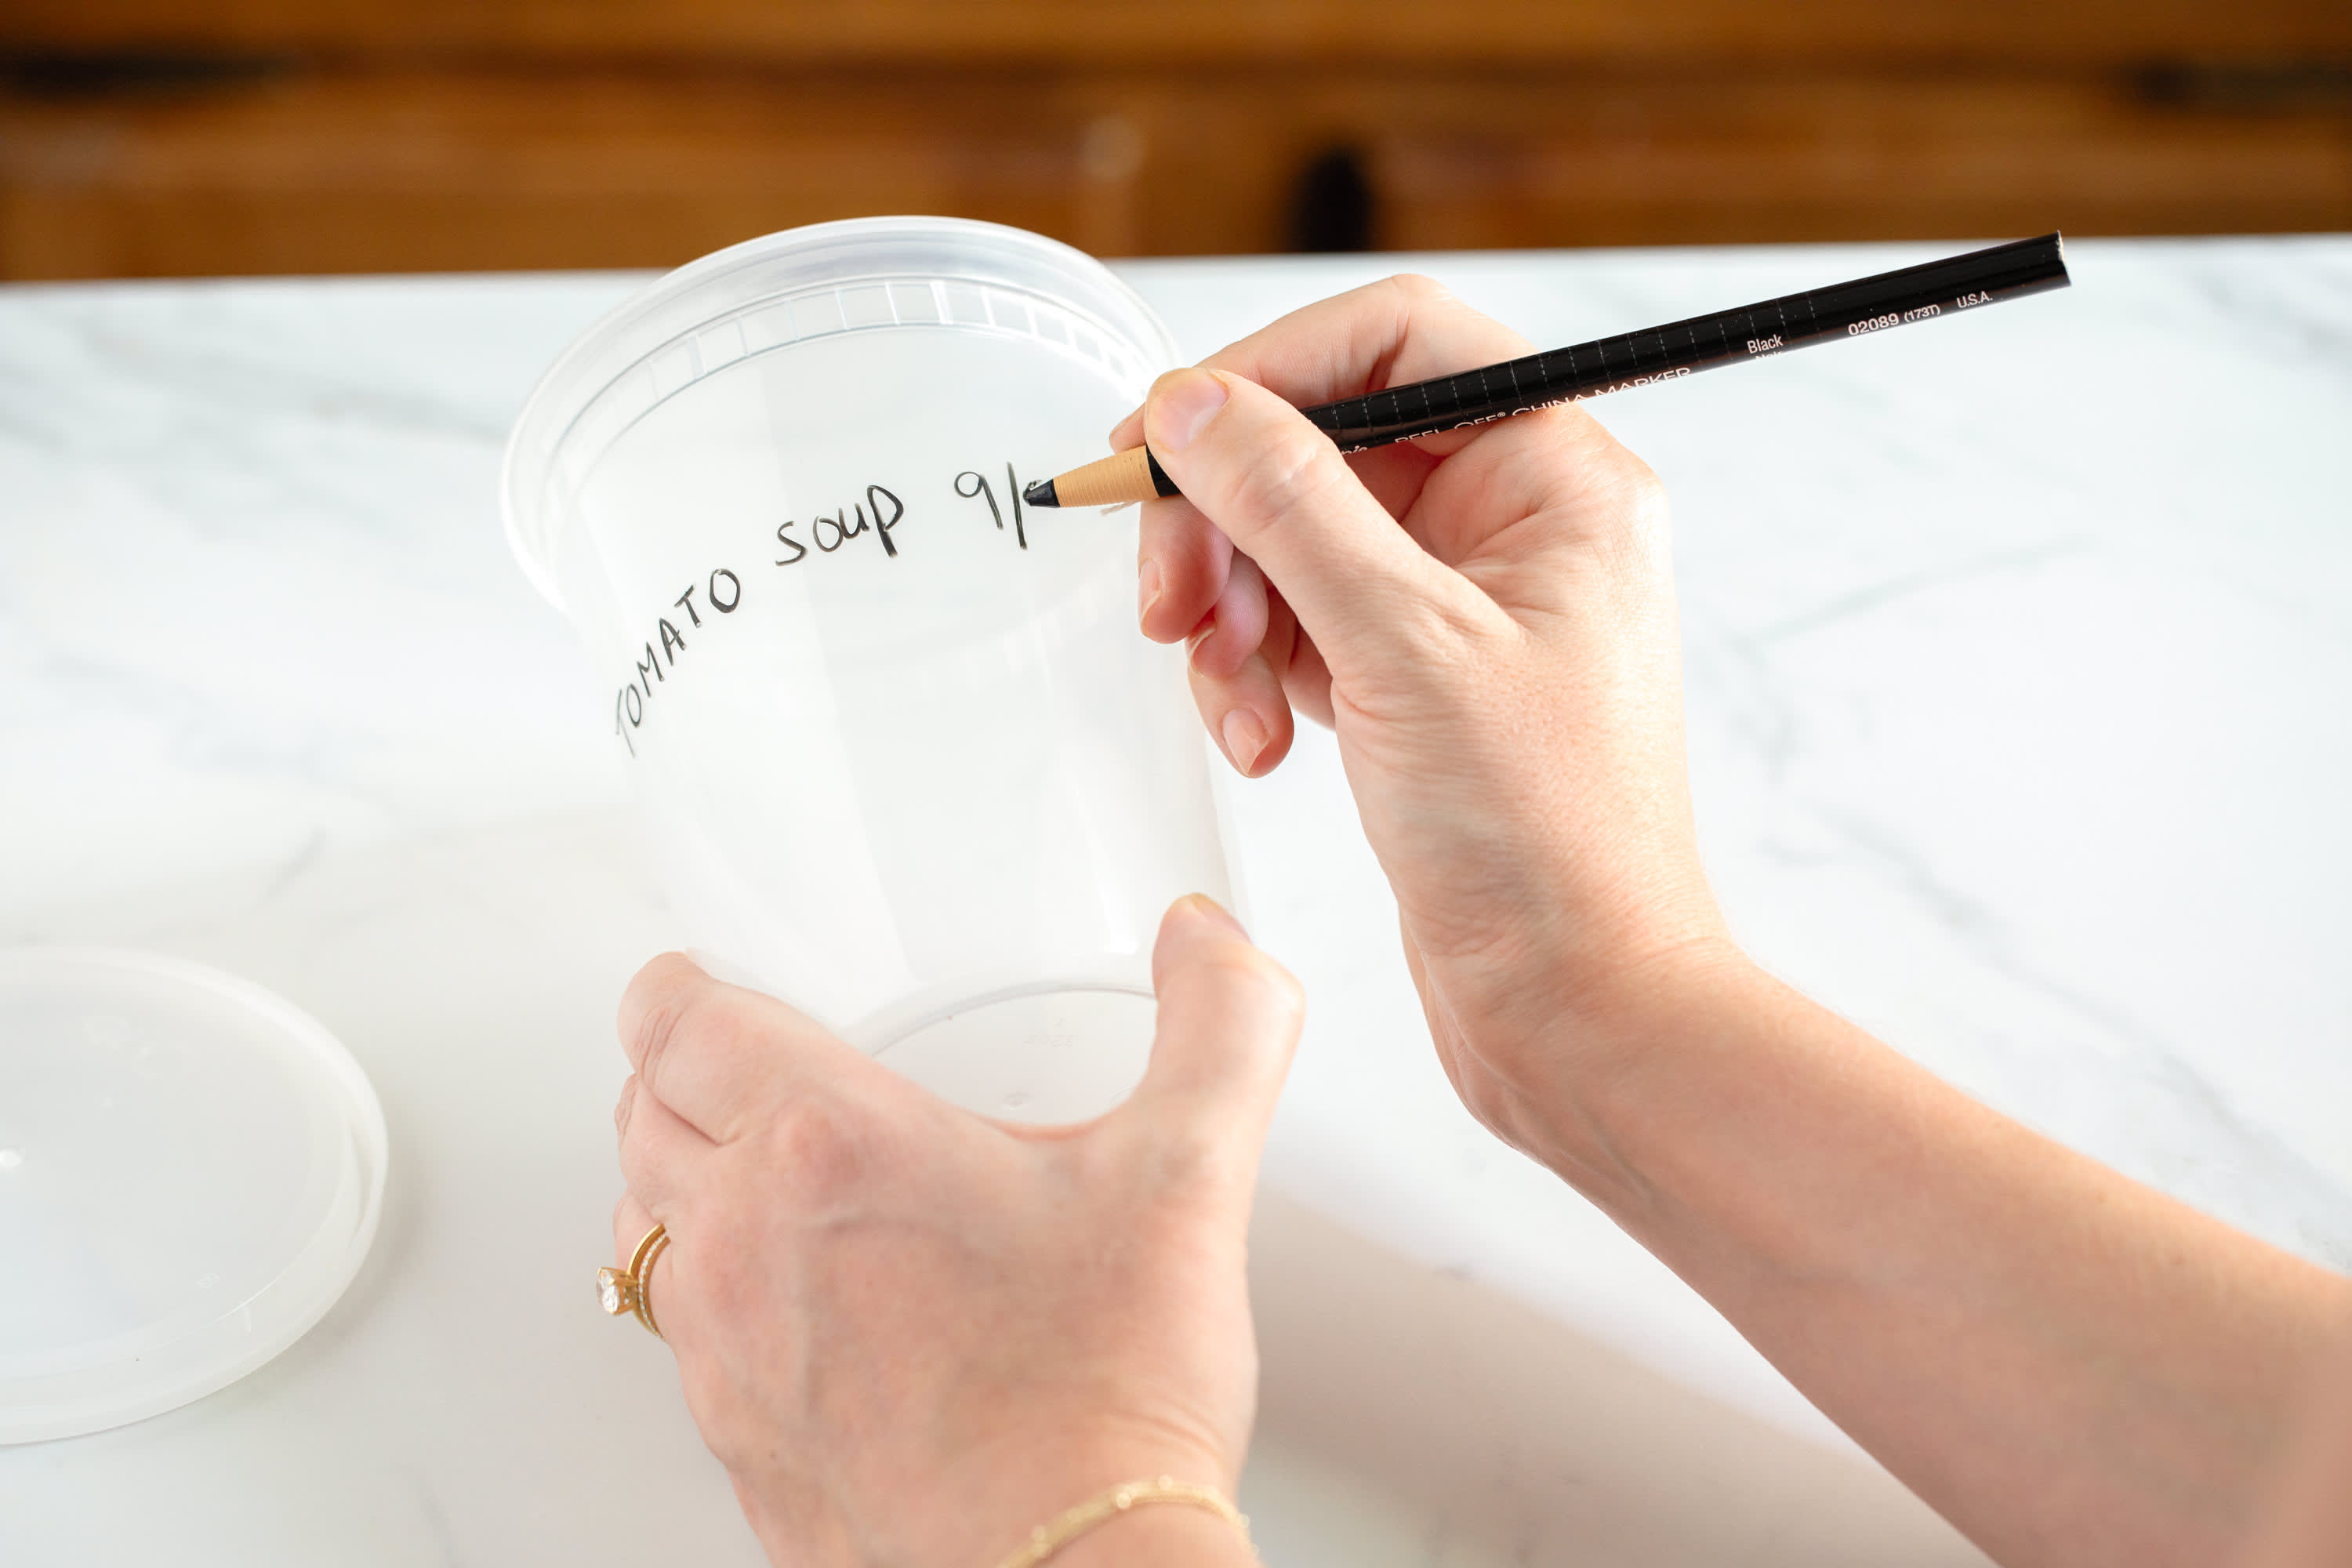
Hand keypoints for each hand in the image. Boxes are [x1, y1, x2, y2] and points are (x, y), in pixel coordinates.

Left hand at [608, 896, 1297, 1567]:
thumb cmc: (1106, 1398)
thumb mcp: (1189, 1175)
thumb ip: (1221, 1028)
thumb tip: (1210, 945)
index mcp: (830, 1146)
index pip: (679, 1025)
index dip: (671, 987)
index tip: (685, 979)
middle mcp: (751, 1244)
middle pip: (640, 1117)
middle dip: (671, 1073)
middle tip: (720, 1061)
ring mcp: (728, 1356)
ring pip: (639, 1230)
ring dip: (673, 1183)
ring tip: (739, 1172)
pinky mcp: (739, 1446)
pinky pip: (679, 1343)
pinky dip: (704, 1299)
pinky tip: (783, 1307)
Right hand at [1116, 276, 1732, 1157]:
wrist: (1577, 1009)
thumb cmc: (1548, 838)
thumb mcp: (1404, 645)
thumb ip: (1292, 505)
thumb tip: (1194, 401)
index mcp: (1556, 476)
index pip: (1397, 341)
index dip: (1269, 370)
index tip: (1166, 434)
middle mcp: (1514, 524)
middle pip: (1321, 445)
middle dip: (1228, 522)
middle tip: (1169, 604)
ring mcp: (1460, 607)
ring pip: (1293, 543)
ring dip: (1233, 616)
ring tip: (1230, 706)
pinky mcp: (1414, 683)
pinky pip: (1297, 628)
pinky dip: (1255, 676)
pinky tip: (1260, 746)